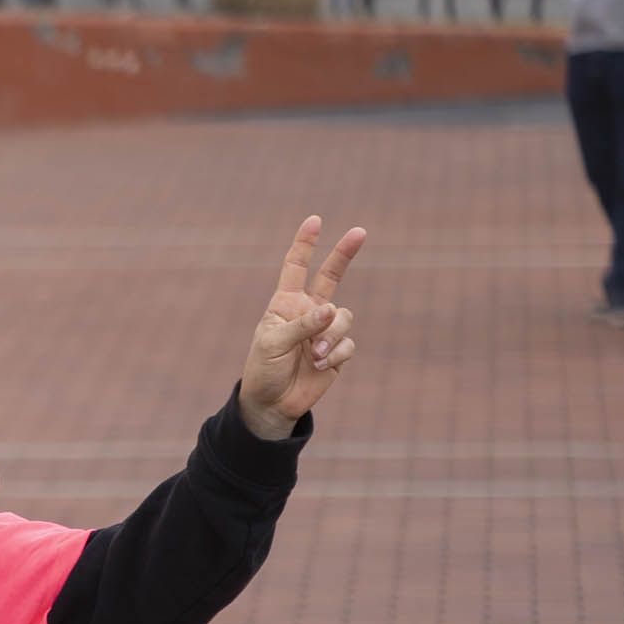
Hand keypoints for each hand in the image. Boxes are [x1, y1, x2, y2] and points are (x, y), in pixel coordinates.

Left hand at [238, 214, 364, 435]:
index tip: (315, 221)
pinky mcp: (338, 350)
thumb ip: (302, 325)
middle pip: (331, 276)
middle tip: (360, 231)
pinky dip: (336, 354)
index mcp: (285, 304)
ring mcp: (325, 329)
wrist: (273, 403)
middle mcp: (308, 311)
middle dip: (345, 254)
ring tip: (314, 356)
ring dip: (331, 336)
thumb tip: (332, 310)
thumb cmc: (264, 370)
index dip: (305, 245)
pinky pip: (348, 343)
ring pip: (344, 317)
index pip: (295, 268)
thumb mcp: (273, 344)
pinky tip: (321, 366)